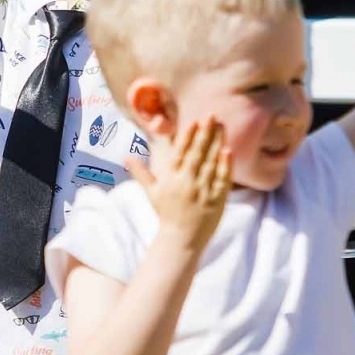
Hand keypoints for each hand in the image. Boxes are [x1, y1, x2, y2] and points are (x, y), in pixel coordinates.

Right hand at [127, 118, 232, 247]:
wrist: (180, 239)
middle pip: (197, 153)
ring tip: (222, 126)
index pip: (180, 153)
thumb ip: (140, 173)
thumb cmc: (166, 214)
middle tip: (211, 115)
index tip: (194, 121)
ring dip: (217, 143)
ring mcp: (202, 191)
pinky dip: (225, 165)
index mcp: (170, 179)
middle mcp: (185, 182)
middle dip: (204, 133)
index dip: (187, 136)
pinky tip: (228, 150)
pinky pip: (221, 180)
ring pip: (210, 163)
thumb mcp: (151, 193)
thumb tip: (126, 157)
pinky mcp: (216, 201)